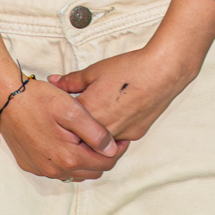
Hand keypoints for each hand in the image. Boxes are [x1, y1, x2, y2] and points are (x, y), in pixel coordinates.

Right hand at [0, 78, 127, 182]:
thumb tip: (112, 149)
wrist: (5, 99)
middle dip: (103, 156)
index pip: (104, 163)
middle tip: (107, 136)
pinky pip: (58, 169)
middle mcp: (54, 169)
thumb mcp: (72, 109)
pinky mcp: (31, 165)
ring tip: (90, 138)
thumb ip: (94, 132)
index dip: (117, 150)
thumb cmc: (39, 100)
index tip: (123, 136)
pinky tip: (69, 141)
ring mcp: (41, 169)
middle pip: (92, 171)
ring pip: (75, 172)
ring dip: (86, 159)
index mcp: (68, 157)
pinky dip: (68, 159)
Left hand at [49, 41, 200, 145]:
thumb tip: (53, 81)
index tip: (59, 115)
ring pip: (100, 145)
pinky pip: (118, 140)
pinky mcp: (134, 135)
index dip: (61, 121)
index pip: (64, 126)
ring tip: (97, 119)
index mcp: (87, 114)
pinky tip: (117, 116)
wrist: (161, 72)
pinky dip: (114, 133)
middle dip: (76, 133)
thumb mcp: (94, 71)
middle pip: (81, 140)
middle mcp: (101, 130)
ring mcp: (119, 135)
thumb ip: (71, 81)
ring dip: (94, 137)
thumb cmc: (128, 69)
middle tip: (76, 121)